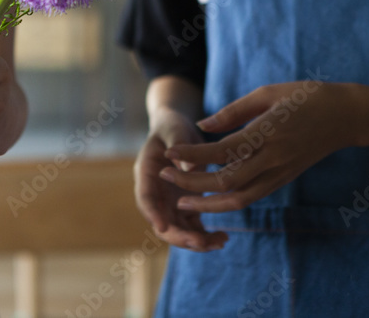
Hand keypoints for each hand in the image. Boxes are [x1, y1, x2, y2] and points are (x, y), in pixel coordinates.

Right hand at [135, 107, 228, 251]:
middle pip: (162, 222)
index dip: (152, 214)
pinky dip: (205, 236)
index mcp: (147, 172)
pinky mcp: (185, 205)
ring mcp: (170, 201)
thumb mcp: (175, 130)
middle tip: (201, 243)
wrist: (176, 129)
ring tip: (220, 242)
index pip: (145, 197)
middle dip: (179, 236)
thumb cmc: (173, 126)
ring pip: (178, 230)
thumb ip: (179, 146)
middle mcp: (156, 192)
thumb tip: (189, 168)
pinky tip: (223, 238)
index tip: (162, 227)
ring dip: (195, 241)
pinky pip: (193, 227)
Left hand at [161, 80, 362, 213]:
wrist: (348, 117)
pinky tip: (207, 198)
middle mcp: (273, 159)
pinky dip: (227, 202)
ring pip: (239, 199)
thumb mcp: (268, 93)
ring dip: (207, 203)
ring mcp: (280, 173)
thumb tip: (202, 126)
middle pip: (226, 181)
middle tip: (163, 174)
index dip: (192, 154)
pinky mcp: (283, 179)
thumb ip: (233, 112)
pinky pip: (252, 197)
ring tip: (180, 201)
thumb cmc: (307, 97)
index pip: (222, 151)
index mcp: (268, 133)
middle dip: (191, 182)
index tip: (169, 152)